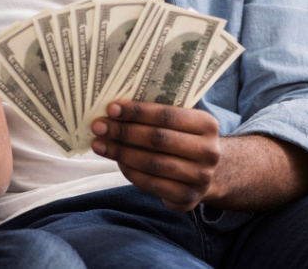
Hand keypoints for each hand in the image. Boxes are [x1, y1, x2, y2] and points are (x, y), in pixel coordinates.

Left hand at [91, 101, 221, 212]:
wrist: (206, 174)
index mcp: (207, 125)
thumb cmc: (182, 140)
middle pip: (158, 139)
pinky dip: (130, 172)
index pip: (167, 115)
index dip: (137, 112)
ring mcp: (200, 177)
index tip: (111, 108)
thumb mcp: (180, 123)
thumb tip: (114, 109)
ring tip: (99, 144)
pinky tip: (116, 161)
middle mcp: (208, 151)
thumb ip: (155, 115)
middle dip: (123, 132)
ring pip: (152, 163)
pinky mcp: (187, 197)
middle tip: (98, 126)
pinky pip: (151, 184)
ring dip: (121, 153)